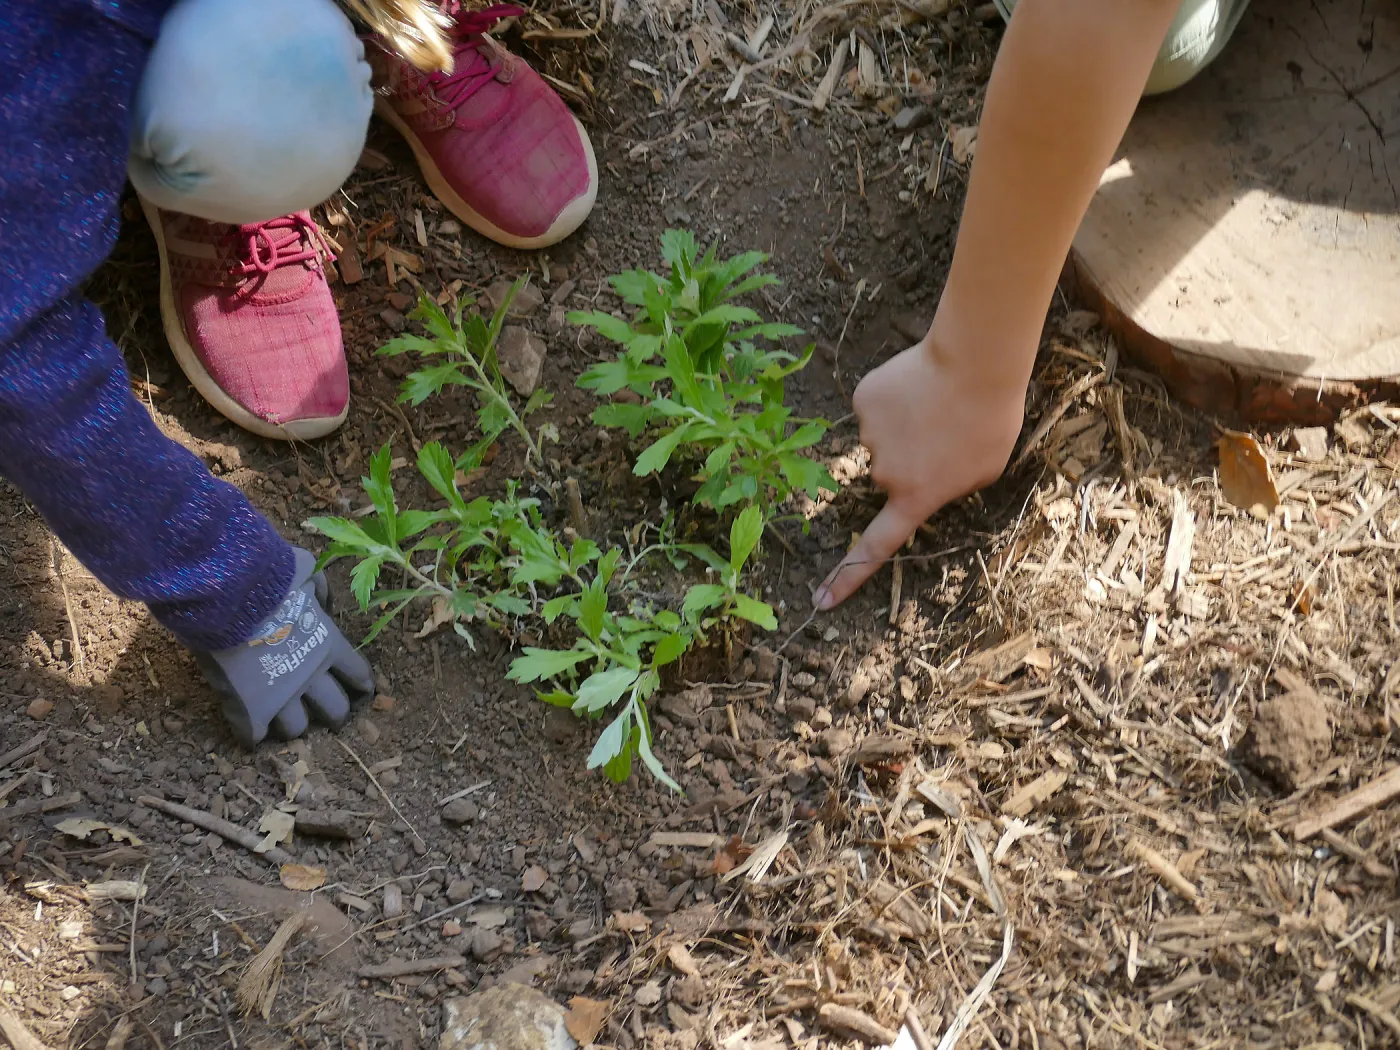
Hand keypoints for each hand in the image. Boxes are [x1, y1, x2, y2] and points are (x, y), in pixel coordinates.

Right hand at [194, 548, 374, 745]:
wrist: (230, 596)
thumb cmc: (270, 581)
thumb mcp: (306, 575)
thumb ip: (319, 592)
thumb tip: (323, 601)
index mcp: (330, 646)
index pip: (359, 675)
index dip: (359, 683)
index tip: (358, 687)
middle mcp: (312, 677)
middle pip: (336, 711)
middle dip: (333, 713)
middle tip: (324, 711)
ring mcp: (281, 697)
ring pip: (297, 728)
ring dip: (292, 723)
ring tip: (282, 716)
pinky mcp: (249, 710)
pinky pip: (255, 736)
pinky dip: (253, 732)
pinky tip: (249, 725)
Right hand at [813, 336, 1025, 608]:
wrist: (974, 364)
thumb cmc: (991, 421)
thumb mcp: (984, 471)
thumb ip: (949, 486)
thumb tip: (926, 479)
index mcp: (915, 497)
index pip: (877, 547)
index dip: (848, 577)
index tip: (820, 600)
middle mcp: (884, 474)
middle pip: (889, 473)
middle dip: (912, 458)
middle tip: (945, 432)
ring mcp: (869, 435)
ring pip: (882, 436)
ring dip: (904, 424)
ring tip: (937, 403)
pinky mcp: (862, 400)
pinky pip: (874, 405)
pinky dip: (892, 397)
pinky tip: (917, 384)